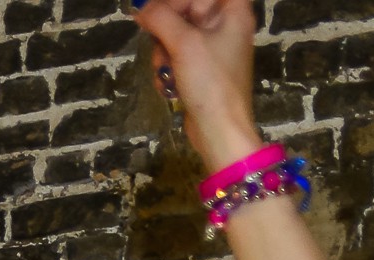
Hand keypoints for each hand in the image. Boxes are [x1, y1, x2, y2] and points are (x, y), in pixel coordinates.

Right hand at [134, 0, 262, 166]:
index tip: (156, 12)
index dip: (177, 1)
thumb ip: (159, 17)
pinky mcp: (203, 70)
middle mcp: (226, 25)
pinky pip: (179, 56)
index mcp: (233, 11)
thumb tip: (140, 6)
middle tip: (157, 43)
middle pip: (186, 9)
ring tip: (164, 70)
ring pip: (177, 34)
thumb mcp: (183, 44)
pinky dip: (169, 68)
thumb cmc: (210, 83)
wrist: (220, 133)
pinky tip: (168, 84)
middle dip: (166, 29)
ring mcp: (214, 49)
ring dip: (163, 52)